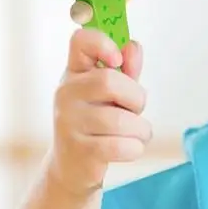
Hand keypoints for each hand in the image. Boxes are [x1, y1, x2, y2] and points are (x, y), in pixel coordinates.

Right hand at [50, 27, 151, 192]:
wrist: (72, 167)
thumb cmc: (98, 122)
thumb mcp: (113, 93)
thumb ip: (126, 70)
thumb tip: (133, 46)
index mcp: (75, 72)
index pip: (80, 41)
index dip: (103, 44)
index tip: (117, 60)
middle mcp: (66, 93)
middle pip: (110, 81)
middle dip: (136, 98)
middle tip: (135, 109)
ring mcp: (69, 123)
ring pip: (122, 120)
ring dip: (141, 129)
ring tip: (136, 134)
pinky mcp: (79, 151)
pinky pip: (122, 146)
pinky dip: (136, 148)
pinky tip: (129, 148)